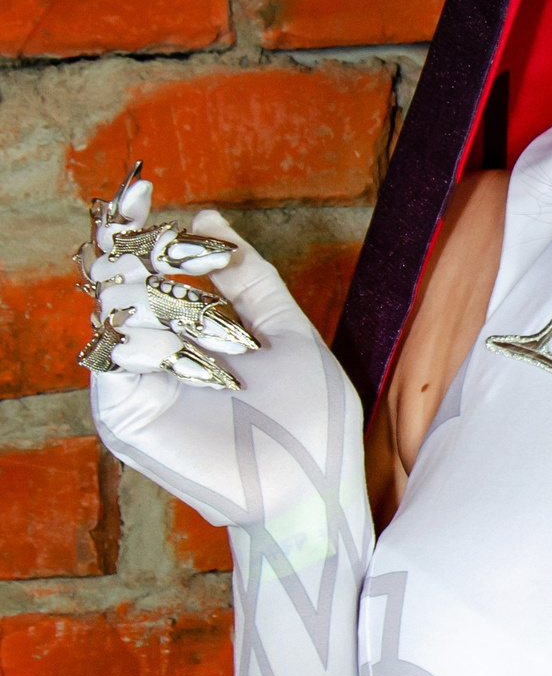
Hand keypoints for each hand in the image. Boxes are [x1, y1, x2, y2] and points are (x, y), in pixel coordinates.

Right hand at [82, 168, 364, 534]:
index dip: (138, 228)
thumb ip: (248, 278)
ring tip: (165, 284)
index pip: (148, 267)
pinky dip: (137, 336)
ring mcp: (138, 386)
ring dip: (136, 288)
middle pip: (117, 283)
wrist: (316, 486)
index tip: (139, 190)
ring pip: (111, 313)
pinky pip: (113, 361)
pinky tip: (163, 327)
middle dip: (129, 250)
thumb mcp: (287, 331)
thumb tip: (205, 218)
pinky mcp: (127, 417)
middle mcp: (156, 354)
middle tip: (145, 229)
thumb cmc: (312, 419)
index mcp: (190, 330)